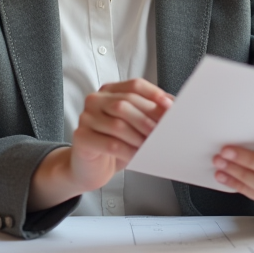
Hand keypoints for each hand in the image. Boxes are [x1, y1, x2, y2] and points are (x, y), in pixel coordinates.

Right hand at [28, 79, 172, 211]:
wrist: (90, 166)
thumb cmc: (114, 143)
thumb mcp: (133, 125)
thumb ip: (148, 113)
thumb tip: (172, 108)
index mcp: (110, 91)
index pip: (134, 85)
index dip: (154, 94)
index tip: (170, 107)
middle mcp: (95, 100)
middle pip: (125, 103)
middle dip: (148, 119)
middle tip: (163, 132)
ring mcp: (86, 118)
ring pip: (118, 125)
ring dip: (139, 137)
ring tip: (152, 146)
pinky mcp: (81, 137)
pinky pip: (110, 144)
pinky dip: (128, 151)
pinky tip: (138, 157)